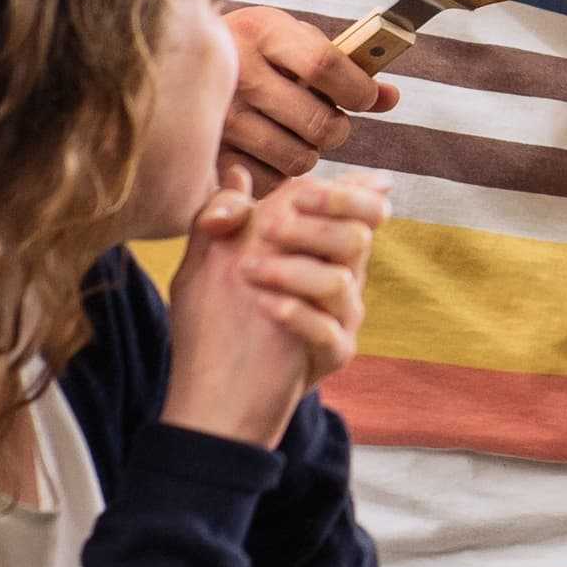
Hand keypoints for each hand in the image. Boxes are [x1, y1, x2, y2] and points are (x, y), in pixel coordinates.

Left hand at [160, 170, 380, 445]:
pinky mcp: (332, 355)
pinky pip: (328, 330)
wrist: (215, 395)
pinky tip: (265, 305)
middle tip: (267, 227)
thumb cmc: (215, 321)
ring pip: (341, 281)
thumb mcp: (208, 263)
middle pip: (358, 237)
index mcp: (321, 249)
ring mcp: (340, 319)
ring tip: (248, 272)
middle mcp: (340, 280)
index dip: (343, 192)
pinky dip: (297, 314)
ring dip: (293, 270)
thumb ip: (221, 216)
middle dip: (315, 225)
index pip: (358, 208)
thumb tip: (235, 171)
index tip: (300, 193)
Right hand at [224, 2, 387, 193]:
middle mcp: (238, 75)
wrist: (178, 61)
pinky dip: (278, 171)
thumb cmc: (254, 50)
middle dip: (337, 127)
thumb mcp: (295, 41)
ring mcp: (221, 118)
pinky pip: (270, 179)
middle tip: (327, 120)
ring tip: (294, 133)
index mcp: (264, 33)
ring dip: (309, 151)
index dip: (358, 89)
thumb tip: (391, 98)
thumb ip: (345, 67)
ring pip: (299, 158)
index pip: (326, 66)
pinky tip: (268, 150)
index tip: (365, 97)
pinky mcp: (210, 153)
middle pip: (318, 122)